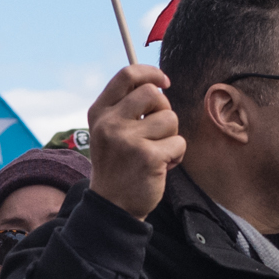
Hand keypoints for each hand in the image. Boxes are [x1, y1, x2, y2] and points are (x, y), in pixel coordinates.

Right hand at [85, 64, 179, 221]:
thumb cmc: (117, 165)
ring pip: (170, 118)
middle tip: (158, 130)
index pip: (127, 75)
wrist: (112, 206)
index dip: (151, 73)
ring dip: (170, 136)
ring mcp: (128, 139)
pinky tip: (162, 166)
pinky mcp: (148, 156)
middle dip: (164, 109)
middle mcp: (110, 123)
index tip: (164, 82)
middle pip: (153, 93)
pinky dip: (176, 155)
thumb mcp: (108, 131)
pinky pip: (179, 142)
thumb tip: (157, 83)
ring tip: (157, 152)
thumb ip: (125, 107)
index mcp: (100, 112)